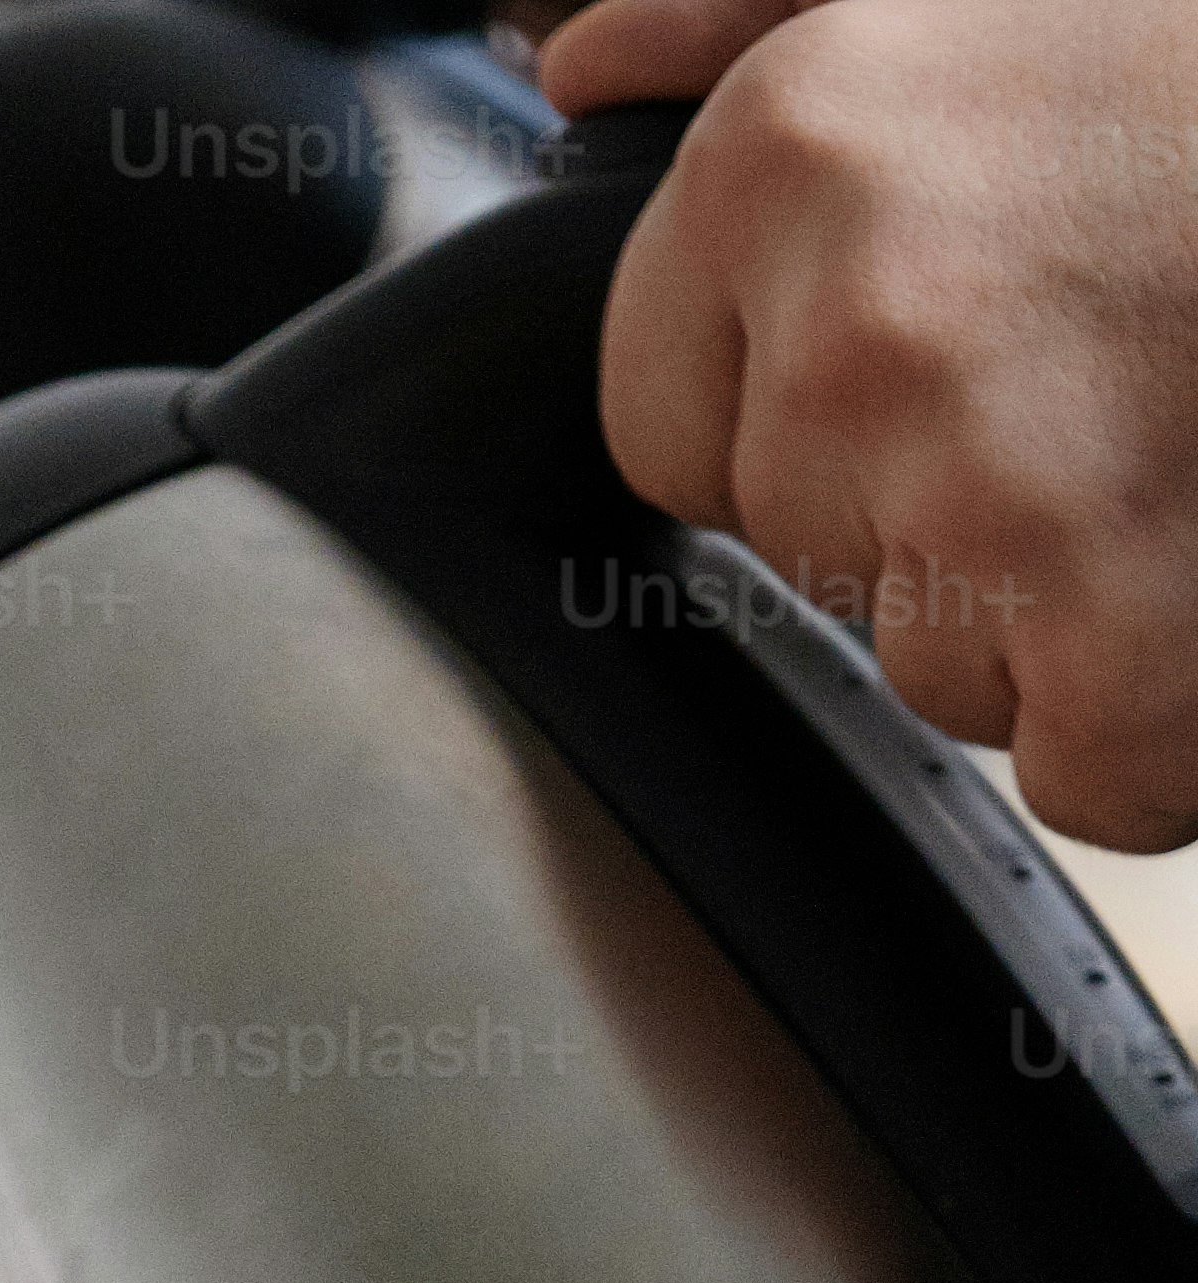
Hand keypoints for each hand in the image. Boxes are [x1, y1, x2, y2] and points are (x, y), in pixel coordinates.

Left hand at [530, 0, 1197, 851]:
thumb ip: (755, 13)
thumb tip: (582, 68)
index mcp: (797, 149)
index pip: (670, 417)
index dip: (817, 406)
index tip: (964, 339)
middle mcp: (861, 322)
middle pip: (818, 550)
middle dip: (954, 495)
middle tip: (1131, 355)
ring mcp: (986, 492)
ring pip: (944, 667)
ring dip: (1073, 593)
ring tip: (1195, 425)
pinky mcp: (1113, 640)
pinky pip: (1089, 772)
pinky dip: (1176, 712)